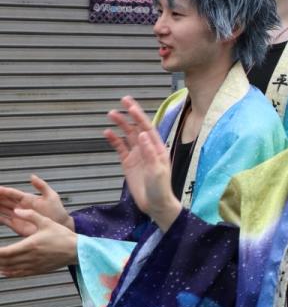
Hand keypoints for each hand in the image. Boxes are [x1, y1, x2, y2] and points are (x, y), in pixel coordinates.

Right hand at [0, 175, 71, 232]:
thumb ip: (41, 186)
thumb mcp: (51, 196)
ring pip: (2, 209)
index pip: (11, 193)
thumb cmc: (57, 211)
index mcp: (27, 198)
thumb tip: (32, 176)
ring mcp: (17, 215)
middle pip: (4, 200)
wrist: (60, 226)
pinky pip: (4, 220)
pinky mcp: (16, 225)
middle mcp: (20, 206)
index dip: (3, 190)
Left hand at [0, 209, 77, 277]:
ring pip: (11, 269)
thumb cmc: (63, 236)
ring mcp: (34, 265)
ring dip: (1, 266)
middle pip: (5, 262)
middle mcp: (30, 257)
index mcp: (30, 245)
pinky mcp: (38, 270)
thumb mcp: (47, 222)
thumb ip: (30, 215)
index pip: (5, 252)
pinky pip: (20, 274)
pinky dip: (9, 273)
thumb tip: (17, 210)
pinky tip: (4, 271)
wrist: (78, 250)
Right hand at [105, 97, 179, 229]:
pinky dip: (114, 140)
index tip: (130, 105)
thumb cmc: (160, 188)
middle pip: (137, 127)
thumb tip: (142, 134)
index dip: (139, 115)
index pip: (147, 127)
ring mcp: (137, 155)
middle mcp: (147, 148)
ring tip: (111, 114)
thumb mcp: (157, 171)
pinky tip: (107, 132)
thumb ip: (150, 153)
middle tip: (122, 101)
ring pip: (127, 135)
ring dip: (121, 124)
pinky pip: (120, 148)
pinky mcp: (129, 163)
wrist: (155, 204)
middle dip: (130, 114)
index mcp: (158, 148)